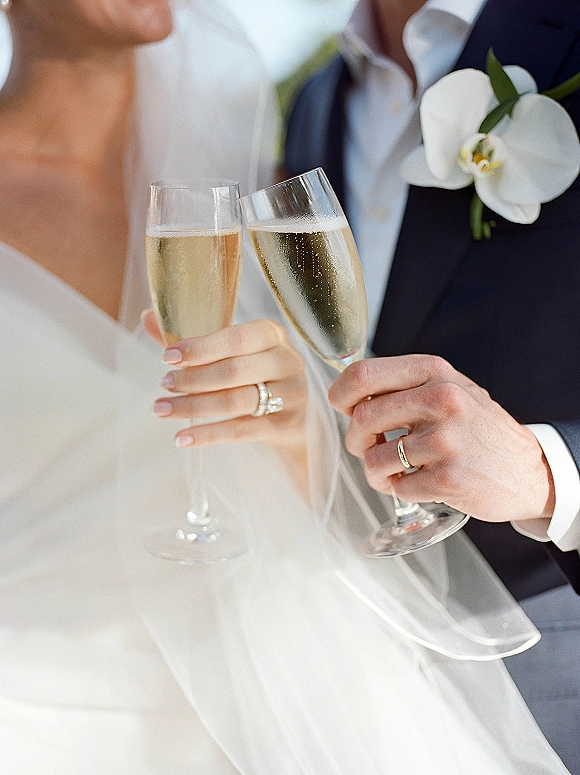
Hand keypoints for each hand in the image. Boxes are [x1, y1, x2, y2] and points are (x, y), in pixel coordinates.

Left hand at [143, 310, 306, 461]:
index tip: (167, 357)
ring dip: (194, 407)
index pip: (236, 338)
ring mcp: (290, 395)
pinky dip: (207, 434)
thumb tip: (147, 317)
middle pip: (235, 371)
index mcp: (271, 334)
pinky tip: (181, 437)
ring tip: (163, 409)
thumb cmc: (254, 373)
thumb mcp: (230, 351)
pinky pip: (241, 431)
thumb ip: (193, 340)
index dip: (201, 348)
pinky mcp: (285, 425)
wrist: (293, 411)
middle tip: (163, 384)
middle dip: (193, 379)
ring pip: (237, 401)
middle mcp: (286, 361)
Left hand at [328, 354, 554, 523]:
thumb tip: (348, 393)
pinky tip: (418, 485)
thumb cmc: (477, 430)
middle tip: (370, 449)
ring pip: (373, 459)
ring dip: (376, 473)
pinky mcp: (449, 477)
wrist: (529, 470)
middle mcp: (441, 399)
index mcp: (434, 372)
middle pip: (362, 419)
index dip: (340, 394)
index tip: (342, 409)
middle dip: (356, 441)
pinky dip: (400, 490)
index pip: (363, 374)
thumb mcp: (448, 389)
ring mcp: (446, 439)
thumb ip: (404, 386)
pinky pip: (396, 487)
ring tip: (395, 473)